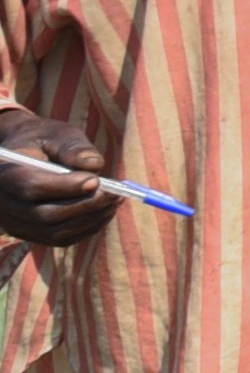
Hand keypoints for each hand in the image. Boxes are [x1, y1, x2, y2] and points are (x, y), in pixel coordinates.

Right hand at [0, 110, 117, 249]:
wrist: (24, 155)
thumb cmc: (43, 141)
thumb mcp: (55, 134)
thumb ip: (72, 147)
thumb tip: (95, 165)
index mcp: (5, 173)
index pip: (31, 187)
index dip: (64, 187)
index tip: (96, 181)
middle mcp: (4, 203)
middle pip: (44, 215)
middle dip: (84, 206)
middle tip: (114, 193)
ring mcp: (14, 222)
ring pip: (54, 231)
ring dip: (89, 219)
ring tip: (114, 201)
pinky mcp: (30, 233)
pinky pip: (60, 238)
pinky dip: (86, 228)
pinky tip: (105, 211)